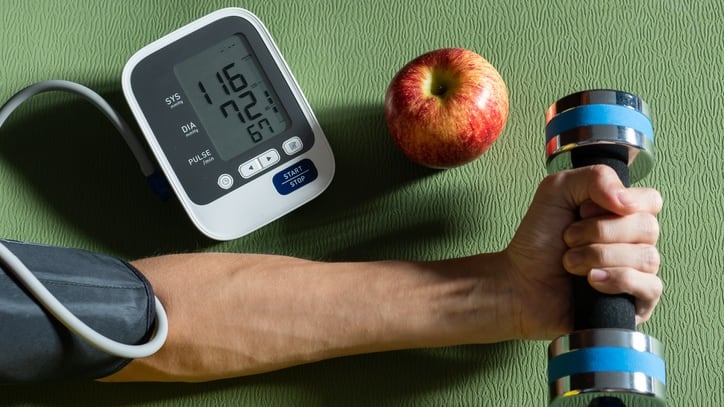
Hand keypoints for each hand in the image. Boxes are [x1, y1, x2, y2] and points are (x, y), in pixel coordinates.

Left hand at [504, 165, 662, 338]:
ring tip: (571, 262)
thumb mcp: (556, 191)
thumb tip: (626, 200)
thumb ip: (594, 177)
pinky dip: (616, 279)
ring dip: (598, 256)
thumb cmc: (538, 240)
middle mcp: (635, 243)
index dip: (619, 203)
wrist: (519, 282)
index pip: (650, 201)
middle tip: (568, 239)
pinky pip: (650, 287)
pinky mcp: (636, 303)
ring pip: (647, 257)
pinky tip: (592, 281)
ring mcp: (638, 274)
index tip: (583, 211)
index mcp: (622, 215)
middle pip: (648, 228)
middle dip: (598, 232)